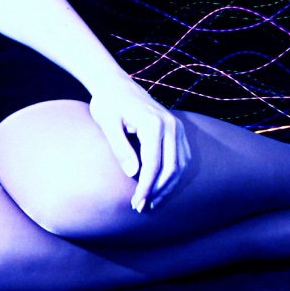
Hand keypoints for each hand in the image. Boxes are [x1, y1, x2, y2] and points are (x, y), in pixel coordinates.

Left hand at [88, 74, 189, 212]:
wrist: (115, 83)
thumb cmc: (107, 103)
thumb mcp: (107, 123)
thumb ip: (120, 147)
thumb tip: (133, 174)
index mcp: (154, 123)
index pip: (154, 164)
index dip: (146, 187)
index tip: (136, 203)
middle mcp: (171, 125)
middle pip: (171, 168)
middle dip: (158, 191)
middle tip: (142, 207)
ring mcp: (177, 127)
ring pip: (180, 165)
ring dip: (168, 186)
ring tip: (151, 202)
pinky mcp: (177, 130)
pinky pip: (182, 158)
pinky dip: (173, 175)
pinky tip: (160, 186)